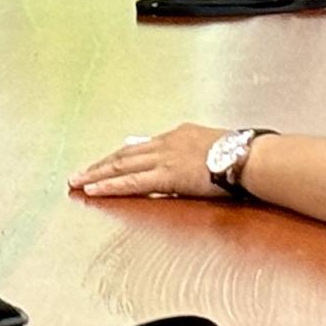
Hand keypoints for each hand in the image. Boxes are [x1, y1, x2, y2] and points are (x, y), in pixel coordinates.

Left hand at [71, 123, 229, 200]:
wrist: (249, 157)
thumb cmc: (240, 155)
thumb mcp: (211, 147)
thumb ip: (193, 153)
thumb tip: (185, 165)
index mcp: (176, 135)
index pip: (139, 148)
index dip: (118, 158)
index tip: (101, 165)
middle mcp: (165, 143)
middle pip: (123, 155)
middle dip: (98, 165)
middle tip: (76, 174)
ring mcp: (164, 158)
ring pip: (121, 166)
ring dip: (96, 175)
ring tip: (75, 183)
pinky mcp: (167, 175)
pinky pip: (132, 182)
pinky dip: (110, 186)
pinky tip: (93, 190)